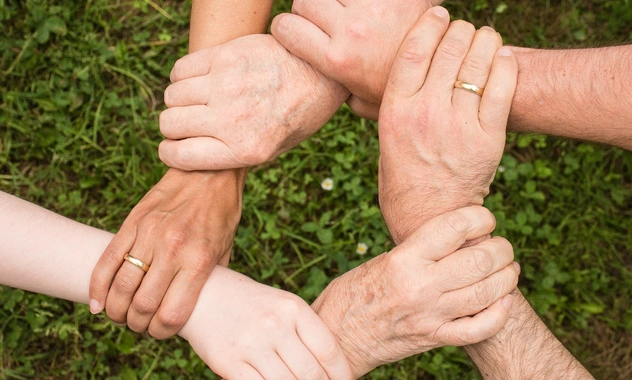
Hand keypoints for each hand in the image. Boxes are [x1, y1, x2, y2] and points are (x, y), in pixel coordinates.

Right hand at [89, 168, 244, 338]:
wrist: (209, 171)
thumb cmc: (222, 213)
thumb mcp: (225, 249)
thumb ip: (210, 278)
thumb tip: (196, 306)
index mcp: (199, 260)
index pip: (171, 314)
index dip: (161, 332)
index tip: (160, 332)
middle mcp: (173, 249)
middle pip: (142, 305)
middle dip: (137, 324)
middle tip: (139, 325)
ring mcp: (149, 234)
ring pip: (121, 286)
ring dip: (116, 310)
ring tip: (120, 315)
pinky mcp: (133, 222)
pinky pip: (107, 260)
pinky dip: (97, 286)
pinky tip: (98, 302)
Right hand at [158, 34, 348, 170]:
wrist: (321, 73)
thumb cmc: (297, 115)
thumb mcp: (273, 150)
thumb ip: (233, 155)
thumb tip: (192, 156)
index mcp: (245, 150)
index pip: (179, 156)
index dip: (171, 153)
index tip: (175, 147)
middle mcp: (233, 120)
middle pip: (170, 124)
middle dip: (174, 127)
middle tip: (190, 122)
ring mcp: (227, 85)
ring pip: (172, 96)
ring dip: (180, 100)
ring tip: (199, 99)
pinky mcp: (226, 56)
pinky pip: (181, 69)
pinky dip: (183, 76)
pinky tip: (202, 79)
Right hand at [179, 266, 353, 379]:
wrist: (203, 295)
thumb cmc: (251, 304)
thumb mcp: (282, 305)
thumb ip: (305, 331)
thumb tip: (331, 367)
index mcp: (293, 308)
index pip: (328, 350)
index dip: (342, 374)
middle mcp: (275, 325)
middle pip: (311, 373)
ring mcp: (251, 344)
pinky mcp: (229, 362)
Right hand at [271, 0, 440, 118]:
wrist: (446, 71)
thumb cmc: (400, 88)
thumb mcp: (363, 102)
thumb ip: (337, 92)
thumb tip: (319, 90)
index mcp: (337, 60)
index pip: (285, 27)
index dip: (287, 28)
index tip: (296, 32)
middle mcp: (351, 31)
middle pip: (304, 0)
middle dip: (309, 9)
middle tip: (324, 20)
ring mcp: (373, 7)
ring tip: (346, 12)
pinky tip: (369, 8)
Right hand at [312, 206, 518, 376]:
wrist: (337, 336)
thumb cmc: (354, 292)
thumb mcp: (382, 260)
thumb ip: (419, 250)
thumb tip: (458, 238)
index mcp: (404, 259)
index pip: (455, 227)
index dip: (480, 217)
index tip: (485, 219)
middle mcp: (420, 285)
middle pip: (480, 260)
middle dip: (502, 249)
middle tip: (502, 246)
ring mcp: (430, 315)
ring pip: (487, 292)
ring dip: (507, 277)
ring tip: (509, 269)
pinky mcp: (434, 338)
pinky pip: (479, 328)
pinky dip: (499, 314)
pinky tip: (503, 301)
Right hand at [377, 7, 517, 242]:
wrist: (429, 218)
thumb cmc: (403, 178)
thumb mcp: (384, 138)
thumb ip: (389, 104)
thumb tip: (392, 72)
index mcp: (395, 111)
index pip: (413, 50)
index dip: (429, 24)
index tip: (438, 13)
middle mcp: (425, 113)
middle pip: (448, 49)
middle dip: (460, 30)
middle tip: (464, 30)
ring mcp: (458, 125)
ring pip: (478, 62)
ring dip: (485, 41)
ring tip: (485, 39)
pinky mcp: (488, 138)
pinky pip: (502, 87)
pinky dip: (505, 64)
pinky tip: (502, 58)